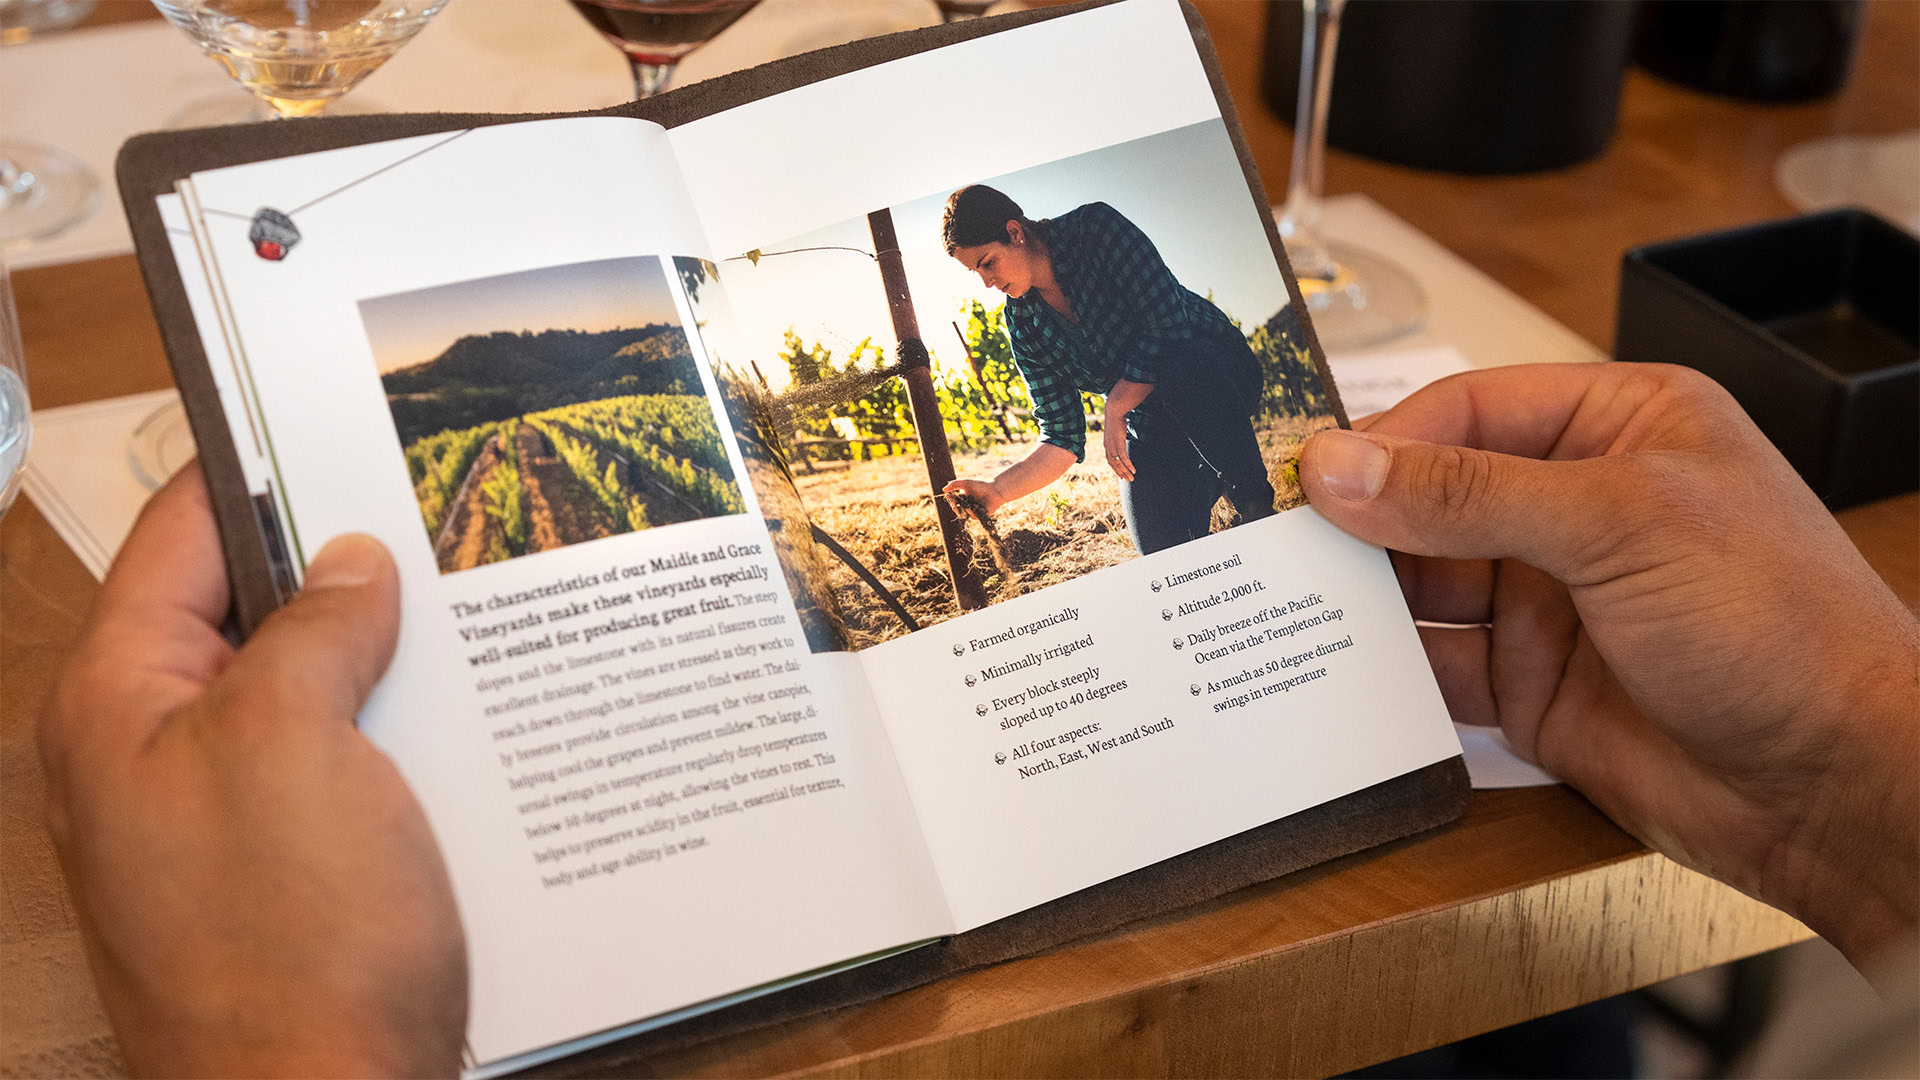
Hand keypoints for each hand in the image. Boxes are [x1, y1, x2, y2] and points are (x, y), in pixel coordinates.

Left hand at [40, 463, 467, 1076]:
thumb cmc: (287, 944)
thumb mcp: (293, 746)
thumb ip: (313, 633)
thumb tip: (350, 563)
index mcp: (119, 705)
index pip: (181, 536)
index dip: (261, 469)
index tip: (341, 418)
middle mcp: (157, 754)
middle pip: (251, 612)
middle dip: (344, 566)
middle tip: (442, 516)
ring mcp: (224, 815)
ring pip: (309, 690)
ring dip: (384, 656)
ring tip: (477, 609)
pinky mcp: (292, 869)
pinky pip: (343, 765)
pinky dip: (399, 732)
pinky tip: (472, 719)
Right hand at [944, 477, 1004, 516]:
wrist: (994, 490)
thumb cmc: (980, 485)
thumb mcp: (966, 483)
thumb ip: (955, 484)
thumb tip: (943, 489)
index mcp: (962, 499)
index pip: (954, 501)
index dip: (950, 499)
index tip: (948, 495)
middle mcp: (967, 506)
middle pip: (957, 509)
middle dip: (954, 507)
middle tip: (953, 504)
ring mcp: (973, 512)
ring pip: (964, 514)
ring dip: (960, 510)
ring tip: (958, 506)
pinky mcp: (979, 516)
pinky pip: (972, 516)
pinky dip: (970, 512)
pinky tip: (969, 508)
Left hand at [1101, 419, 1134, 481]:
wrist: (1114, 412)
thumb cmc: (1116, 419)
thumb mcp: (1116, 431)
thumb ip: (1118, 437)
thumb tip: (1121, 436)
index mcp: (1107, 445)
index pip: (1110, 461)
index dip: (1115, 469)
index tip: (1121, 475)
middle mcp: (1108, 447)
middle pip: (1114, 464)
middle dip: (1121, 473)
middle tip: (1128, 480)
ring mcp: (1113, 446)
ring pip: (1119, 463)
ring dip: (1126, 471)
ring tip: (1132, 478)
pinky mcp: (1119, 443)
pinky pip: (1124, 458)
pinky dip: (1128, 465)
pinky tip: (1133, 470)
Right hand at [1299, 363, 1917, 969]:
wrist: (1836, 786)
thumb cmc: (1775, 623)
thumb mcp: (1616, 525)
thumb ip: (1468, 493)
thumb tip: (1342, 466)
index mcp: (1619, 427)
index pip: (1469, 410)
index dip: (1385, 440)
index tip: (1306, 473)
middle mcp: (1577, 506)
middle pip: (1433, 496)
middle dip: (1360, 519)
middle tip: (1272, 539)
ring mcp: (1550, 599)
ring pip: (1424, 583)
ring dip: (1363, 596)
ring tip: (1283, 602)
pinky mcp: (1530, 687)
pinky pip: (1435, 666)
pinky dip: (1384, 671)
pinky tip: (1332, 669)